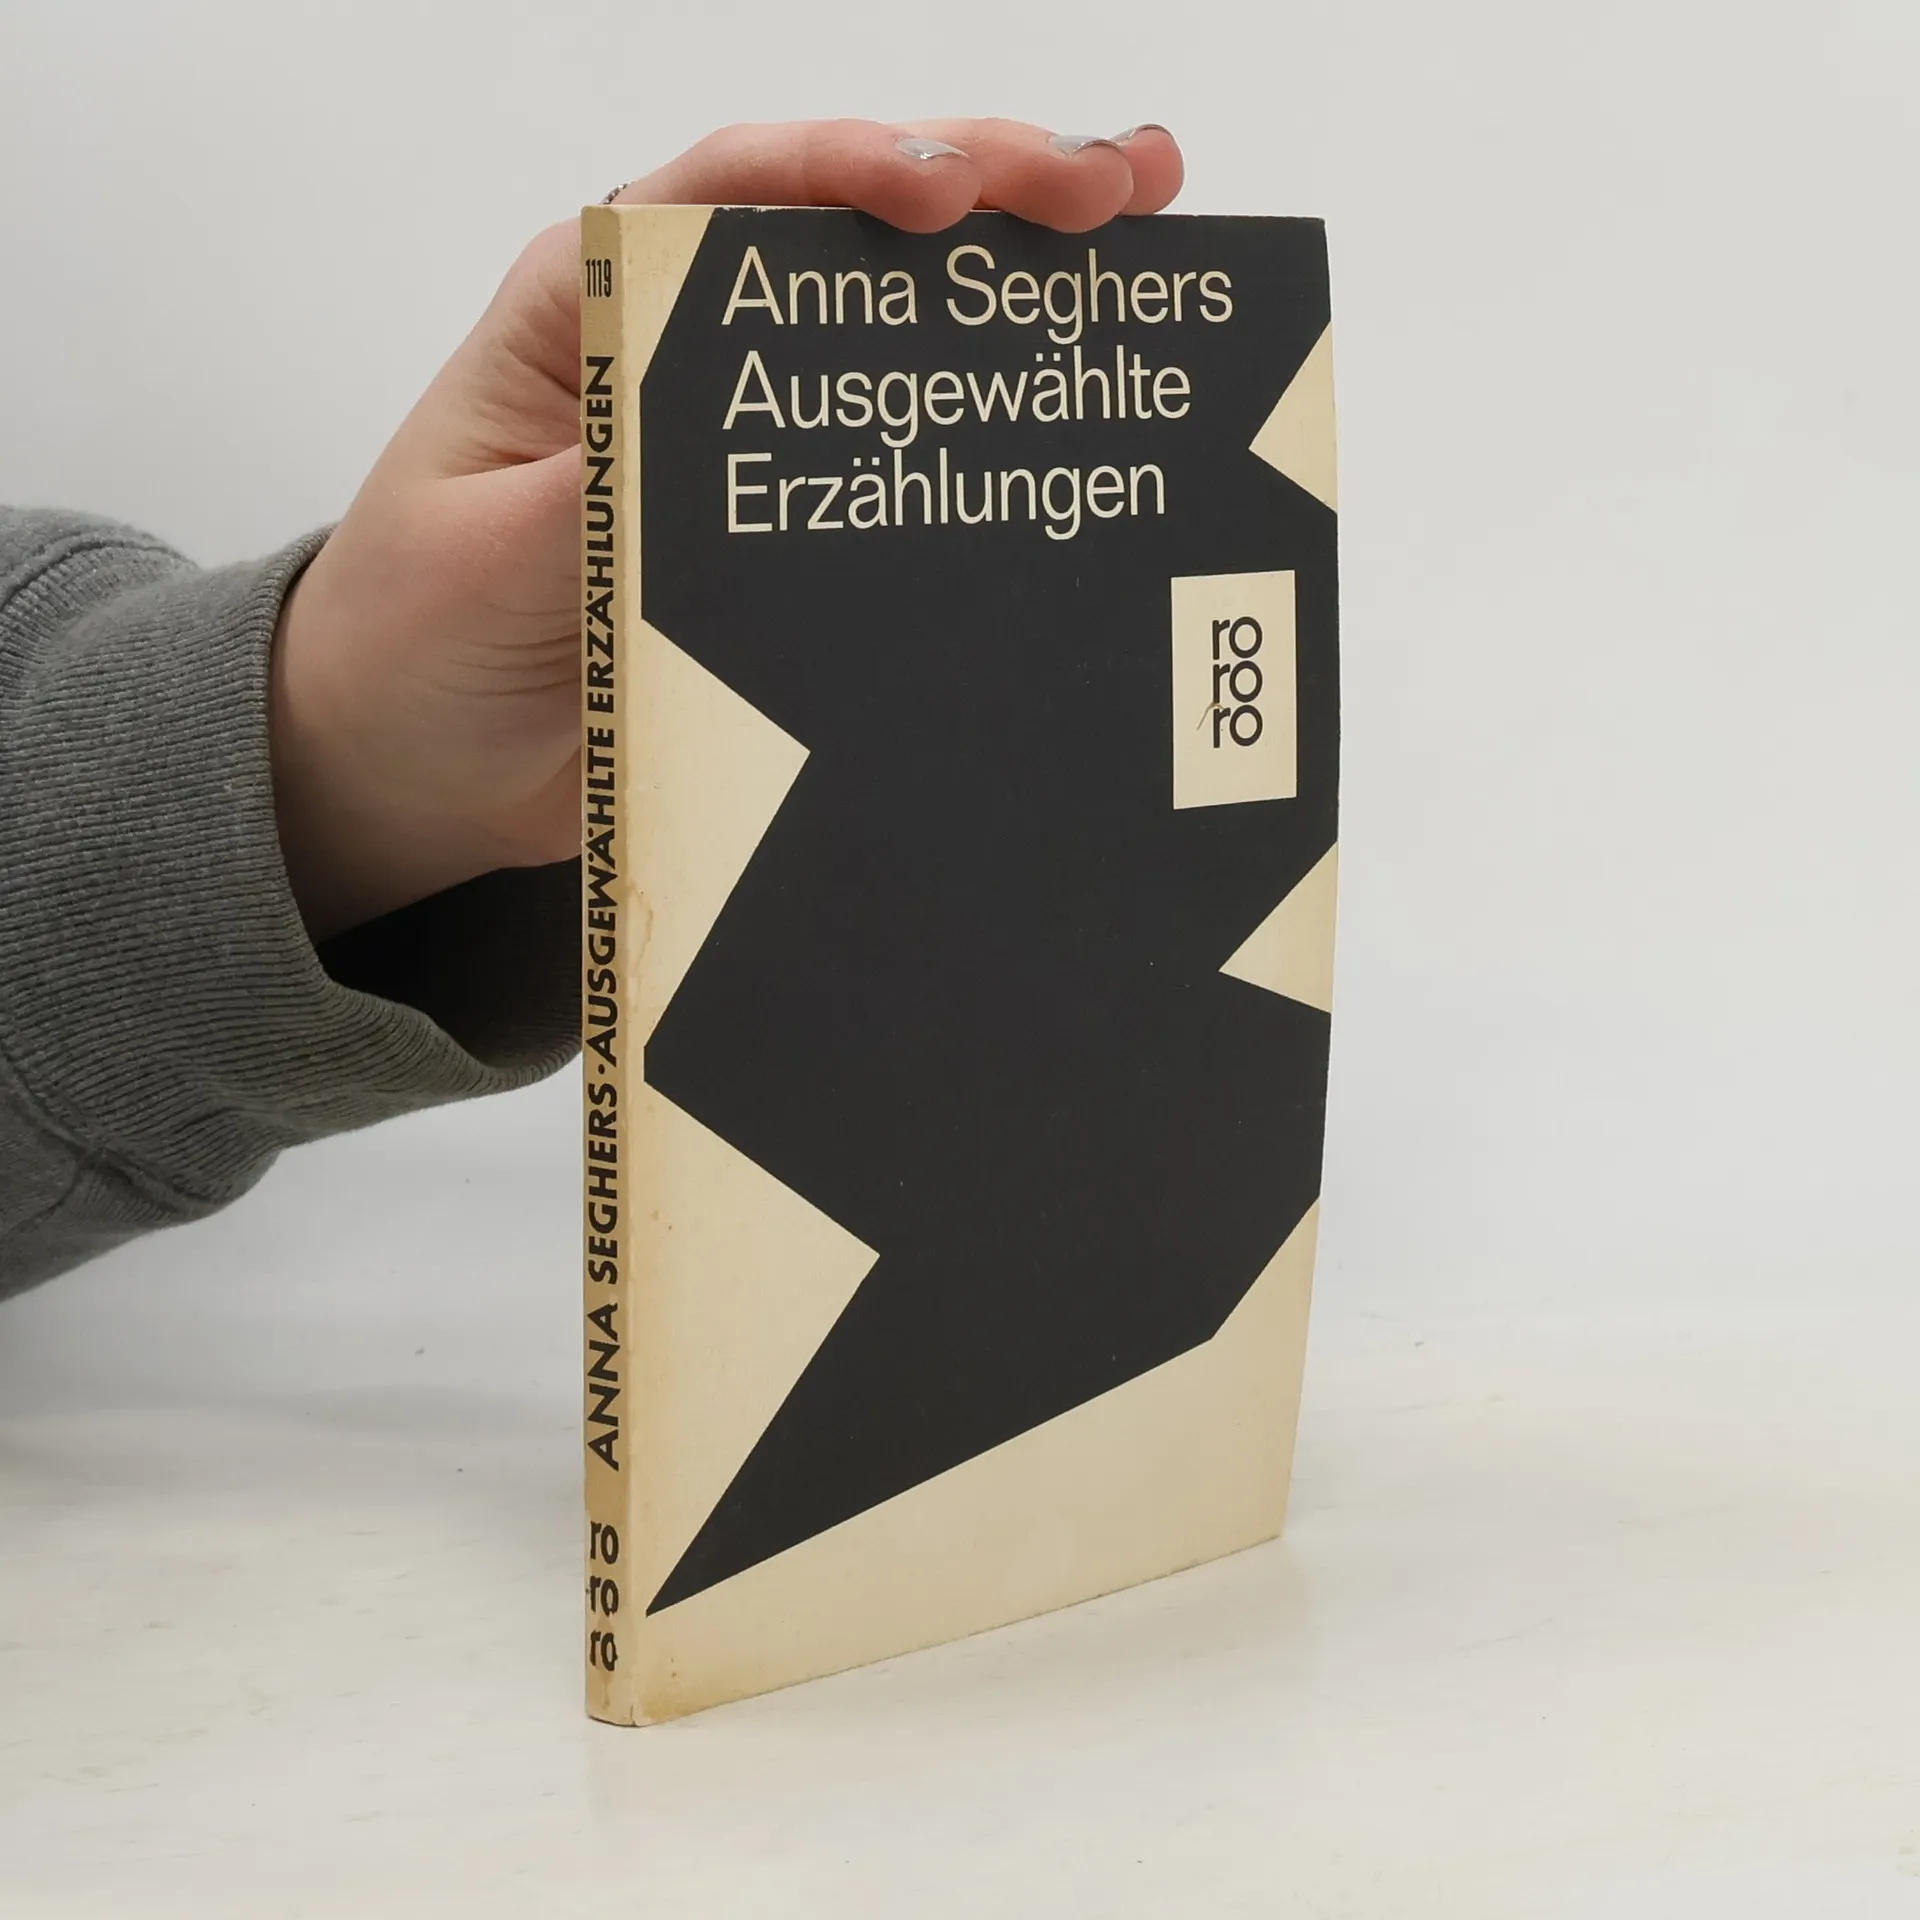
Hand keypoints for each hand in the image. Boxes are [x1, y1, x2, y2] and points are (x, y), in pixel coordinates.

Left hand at [269, 119, 1183, 940]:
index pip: (729, 195)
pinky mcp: (781, 533)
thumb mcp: (490, 560)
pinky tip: (1076, 396)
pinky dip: (987, 423)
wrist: (411, 767)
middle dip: (989, 190)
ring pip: (891, 332)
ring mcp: (742, 443)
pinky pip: (898, 464)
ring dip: (1016, 284)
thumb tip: (722, 435)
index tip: (958, 195)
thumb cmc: (411, 642)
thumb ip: (601, 489)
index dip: (853, 173)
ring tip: (1144, 240)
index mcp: (588, 314)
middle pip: (842, 236)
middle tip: (1123, 188)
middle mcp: (679, 352)